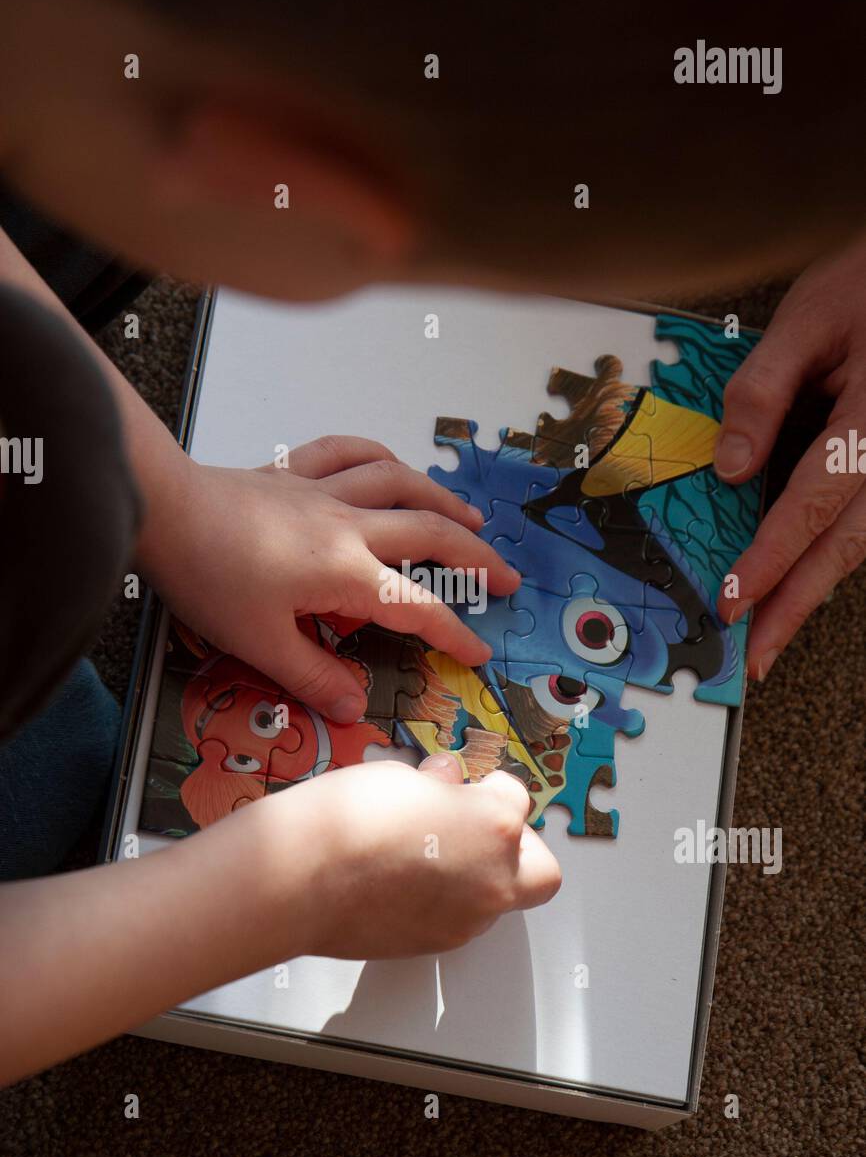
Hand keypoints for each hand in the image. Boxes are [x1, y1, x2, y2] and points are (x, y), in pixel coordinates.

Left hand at [140, 434, 519, 720]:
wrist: (163, 510)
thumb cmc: (206, 575)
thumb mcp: (258, 643)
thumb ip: (313, 676)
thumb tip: (354, 705)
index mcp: (344, 573)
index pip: (417, 608)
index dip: (454, 634)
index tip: (478, 652)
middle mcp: (347, 526)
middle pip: (430, 534)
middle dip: (476, 559)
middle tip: (506, 576)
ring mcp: (323, 492)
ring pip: (402, 484)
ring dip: (444, 500)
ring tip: (473, 517)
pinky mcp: (294, 472)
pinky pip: (349, 451)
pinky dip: (380, 455)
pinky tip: (395, 464)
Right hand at [266, 754, 560, 959]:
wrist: (297, 877)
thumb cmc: (344, 823)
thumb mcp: (400, 777)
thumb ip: (436, 787)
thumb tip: (441, 787)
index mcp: (493, 825)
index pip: (515, 798)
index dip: (487, 788)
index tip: (467, 786)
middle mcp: (492, 879)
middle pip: (540, 870)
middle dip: (518, 848)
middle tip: (478, 828)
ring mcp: (465, 919)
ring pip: (498, 899)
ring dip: (478, 876)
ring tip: (428, 853)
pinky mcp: (433, 943)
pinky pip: (459, 919)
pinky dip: (446, 901)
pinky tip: (405, 880)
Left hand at [715, 235, 865, 678]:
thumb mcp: (809, 316)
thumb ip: (764, 388)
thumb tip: (729, 465)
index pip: (816, 500)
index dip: (773, 557)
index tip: (735, 600)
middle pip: (847, 544)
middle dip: (798, 604)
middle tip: (757, 654)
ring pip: (862, 541)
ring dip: (815, 589)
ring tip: (774, 632)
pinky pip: (865, 519)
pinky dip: (831, 554)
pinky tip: (800, 579)